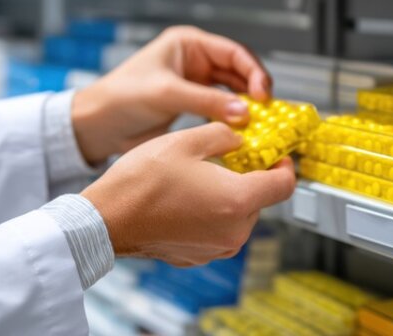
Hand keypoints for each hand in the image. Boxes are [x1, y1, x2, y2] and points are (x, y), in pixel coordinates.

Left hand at [71, 26, 272, 164]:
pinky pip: (221, 109)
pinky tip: (241, 130)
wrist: (97, 126)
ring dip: (246, 106)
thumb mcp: (166, 94)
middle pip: (238, 72)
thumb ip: (206, 101)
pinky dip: (233, 118)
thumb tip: (244, 112)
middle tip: (268, 112)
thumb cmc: (121, 97)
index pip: (233, 53)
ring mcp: (195, 84)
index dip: (253, 72)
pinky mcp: (192, 106)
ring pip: (233, 92)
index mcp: (188, 45)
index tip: (262, 94)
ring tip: (259, 123)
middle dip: (254, 90)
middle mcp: (194, 62)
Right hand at [81, 122, 295, 265]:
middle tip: (228, 159)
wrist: (106, 219)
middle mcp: (233, 231)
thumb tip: (240, 140)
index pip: (285, 185)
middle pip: (260, 200)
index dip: (285, 165)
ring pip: (239, 216)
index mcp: (237, 201)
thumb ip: (225, 135)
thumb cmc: (141, 182)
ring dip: (228, 196)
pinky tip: (186, 198)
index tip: (276, 155)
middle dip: (249, 178)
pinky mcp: (199, 256)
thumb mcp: (187, 140)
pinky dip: (210, 214)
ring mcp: (217, 248)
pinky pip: (218, 230)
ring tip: (199, 178)